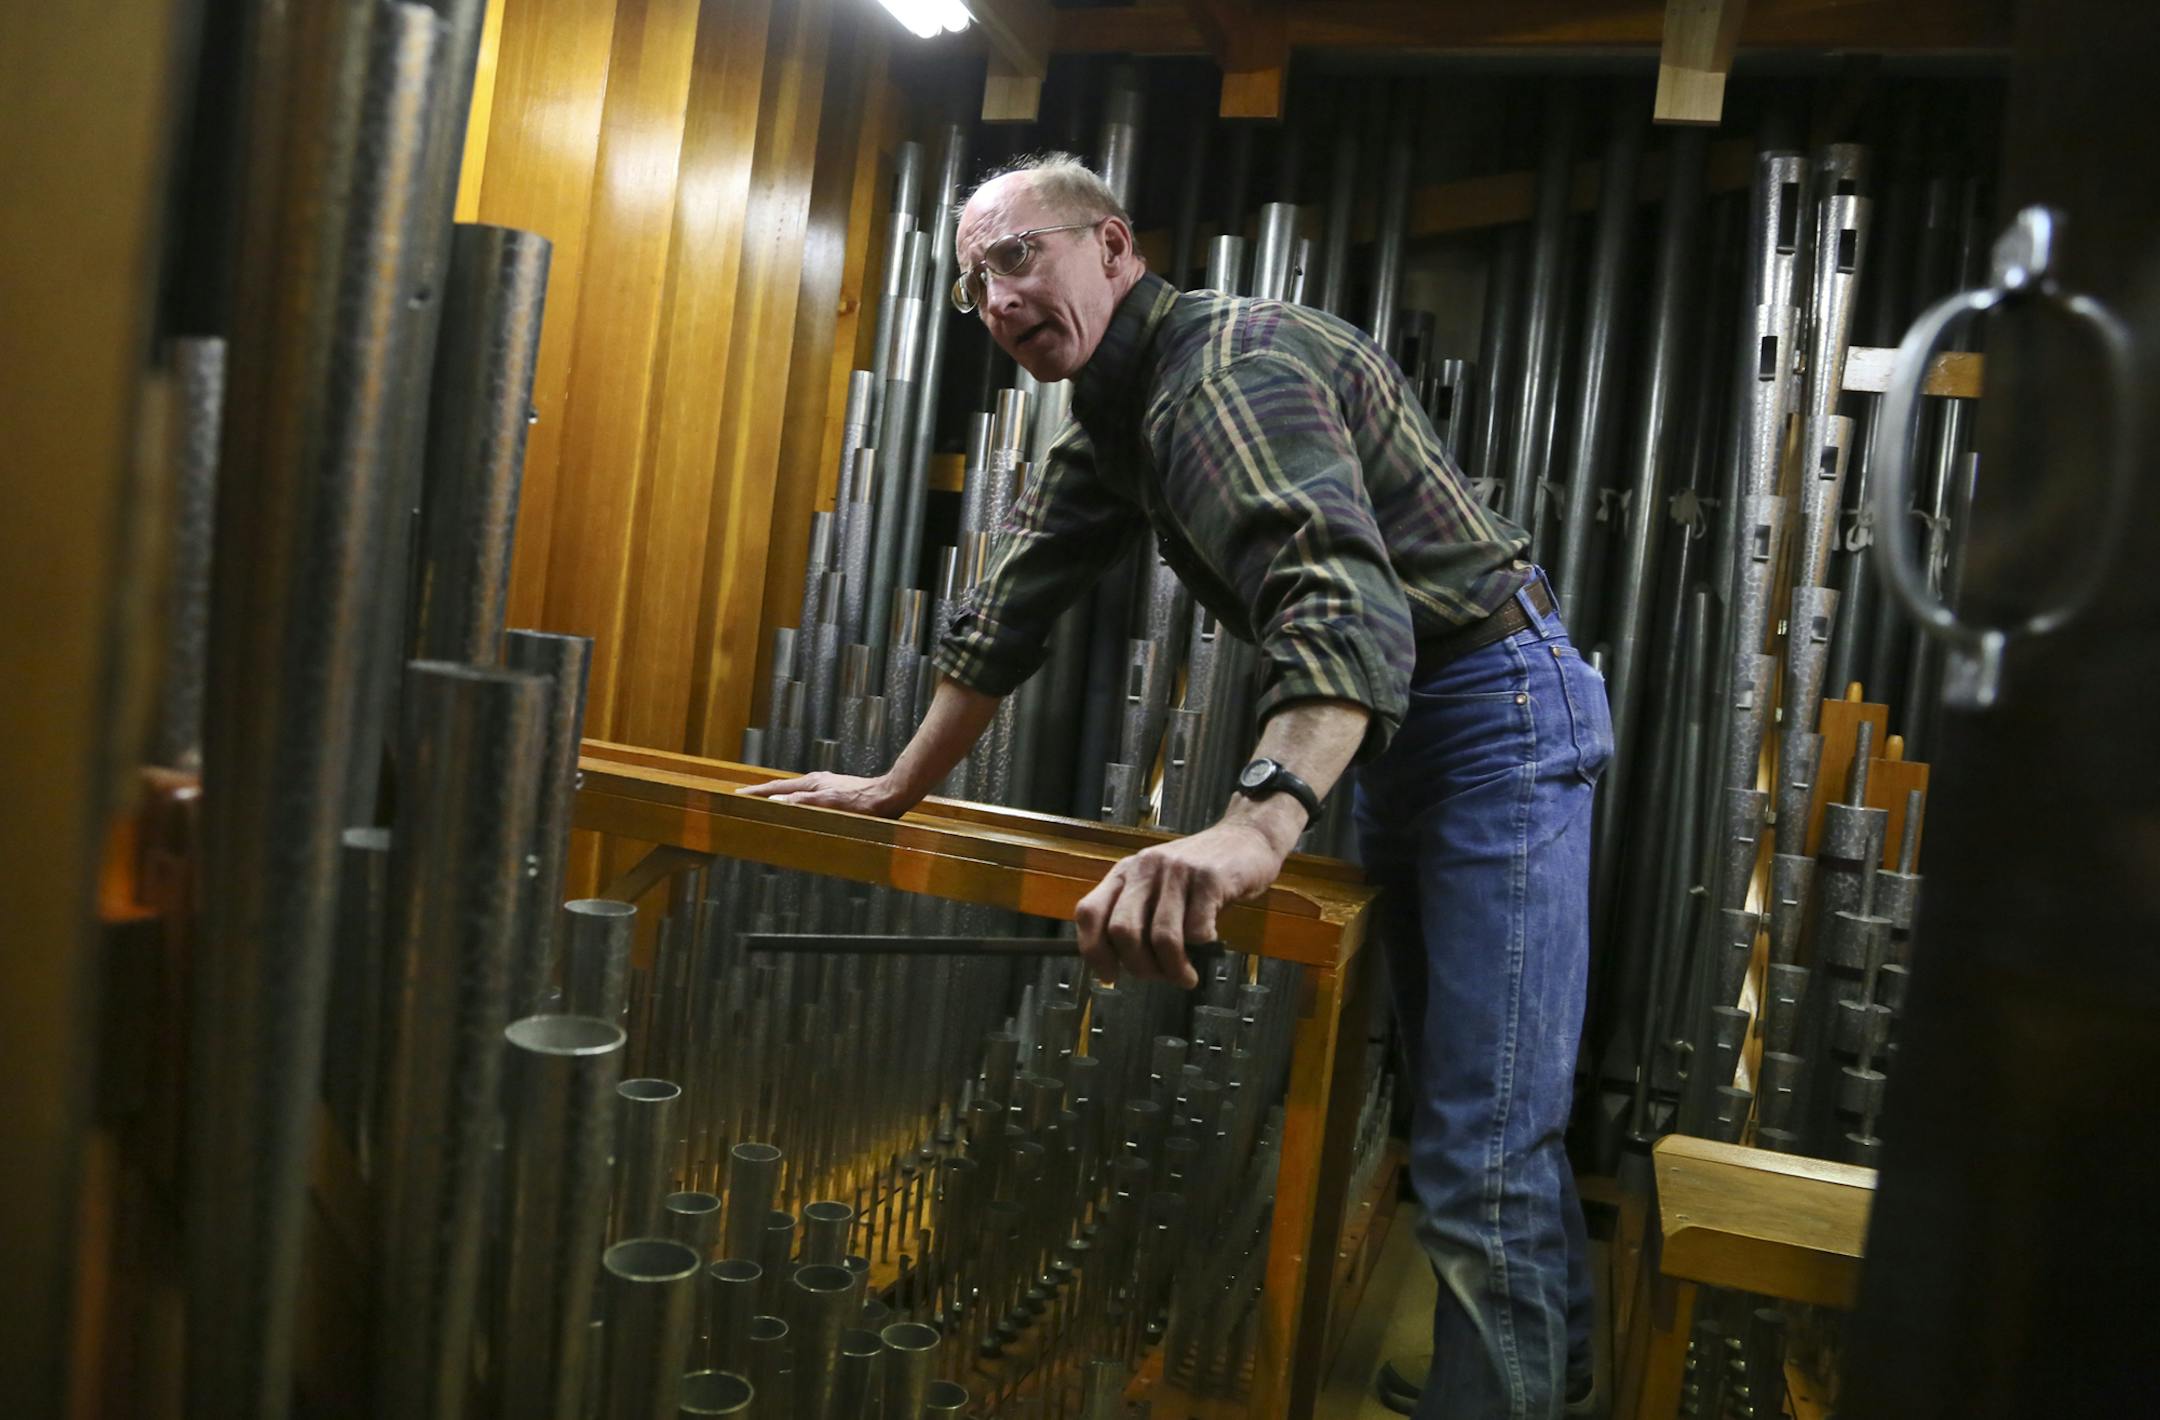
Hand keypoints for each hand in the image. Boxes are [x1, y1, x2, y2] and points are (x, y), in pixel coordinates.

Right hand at [737, 772, 902, 816]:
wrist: (889, 796)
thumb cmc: (863, 803)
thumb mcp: (830, 803)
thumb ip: (803, 802)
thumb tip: (775, 801)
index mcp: (811, 784)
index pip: (776, 789)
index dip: (756, 793)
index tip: (737, 794)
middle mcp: (816, 782)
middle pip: (782, 787)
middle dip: (762, 792)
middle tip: (744, 797)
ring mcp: (826, 786)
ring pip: (795, 791)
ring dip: (778, 796)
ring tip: (765, 801)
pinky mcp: (835, 792)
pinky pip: (807, 796)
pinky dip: (794, 800)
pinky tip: (798, 806)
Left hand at [1073, 822, 1287, 987]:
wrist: (1247, 836)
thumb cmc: (1199, 872)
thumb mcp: (1157, 885)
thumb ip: (1136, 914)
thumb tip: (1119, 965)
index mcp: (1125, 873)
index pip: (1089, 913)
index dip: (1094, 952)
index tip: (1110, 976)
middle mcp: (1145, 868)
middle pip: (1123, 931)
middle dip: (1140, 966)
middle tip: (1159, 976)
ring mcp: (1176, 871)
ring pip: (1162, 937)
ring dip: (1174, 968)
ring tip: (1186, 976)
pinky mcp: (1209, 878)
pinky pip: (1197, 930)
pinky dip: (1203, 946)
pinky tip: (1210, 940)